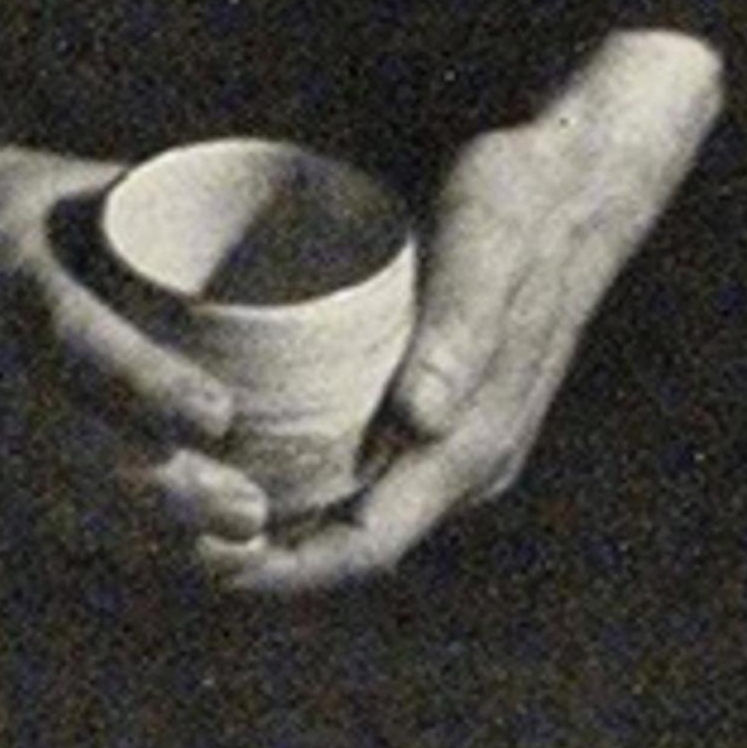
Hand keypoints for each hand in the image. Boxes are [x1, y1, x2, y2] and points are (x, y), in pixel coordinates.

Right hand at [0, 74, 275, 572]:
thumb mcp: (49, 183)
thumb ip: (146, 207)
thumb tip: (270, 213)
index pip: (66, 337)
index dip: (142, 383)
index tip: (222, 416)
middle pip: (64, 445)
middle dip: (162, 491)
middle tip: (253, 511)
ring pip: (54, 494)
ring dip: (148, 532)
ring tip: (239, 551)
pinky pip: (39, 509)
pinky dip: (110, 539)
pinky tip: (178, 559)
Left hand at [213, 28, 721, 598]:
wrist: (578, 178)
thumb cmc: (521, 202)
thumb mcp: (485, 251)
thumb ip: (458, 335)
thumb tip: (419, 421)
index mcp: (475, 443)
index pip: (370, 543)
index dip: (287, 569)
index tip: (204, 561)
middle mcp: (471, 461)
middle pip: (358, 543)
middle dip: (270, 560)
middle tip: (168, 543)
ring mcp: (462, 437)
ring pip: (363, 512)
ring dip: (286, 527)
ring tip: (190, 509)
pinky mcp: (447, 406)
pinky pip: (370, 468)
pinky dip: (312, 479)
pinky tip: (253, 453)